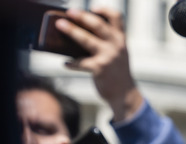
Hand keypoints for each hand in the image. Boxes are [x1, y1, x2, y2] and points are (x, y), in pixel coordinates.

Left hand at [56, 7, 142, 121]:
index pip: (117, 18)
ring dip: (72, 31)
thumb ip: (106, 43)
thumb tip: (79, 33)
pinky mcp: (100, 69)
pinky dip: (71, 63)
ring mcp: (108, 57)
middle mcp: (116, 45)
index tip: (93, 8)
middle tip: (70, 12)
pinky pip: (81, 63)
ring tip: (60, 25)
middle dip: (82, 16)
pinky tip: (65, 63)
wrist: (125, 94)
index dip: (105, 10)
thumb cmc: (117, 72)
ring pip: (86, 40)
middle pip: (98, 25)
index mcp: (121, 39)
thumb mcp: (118, 54)